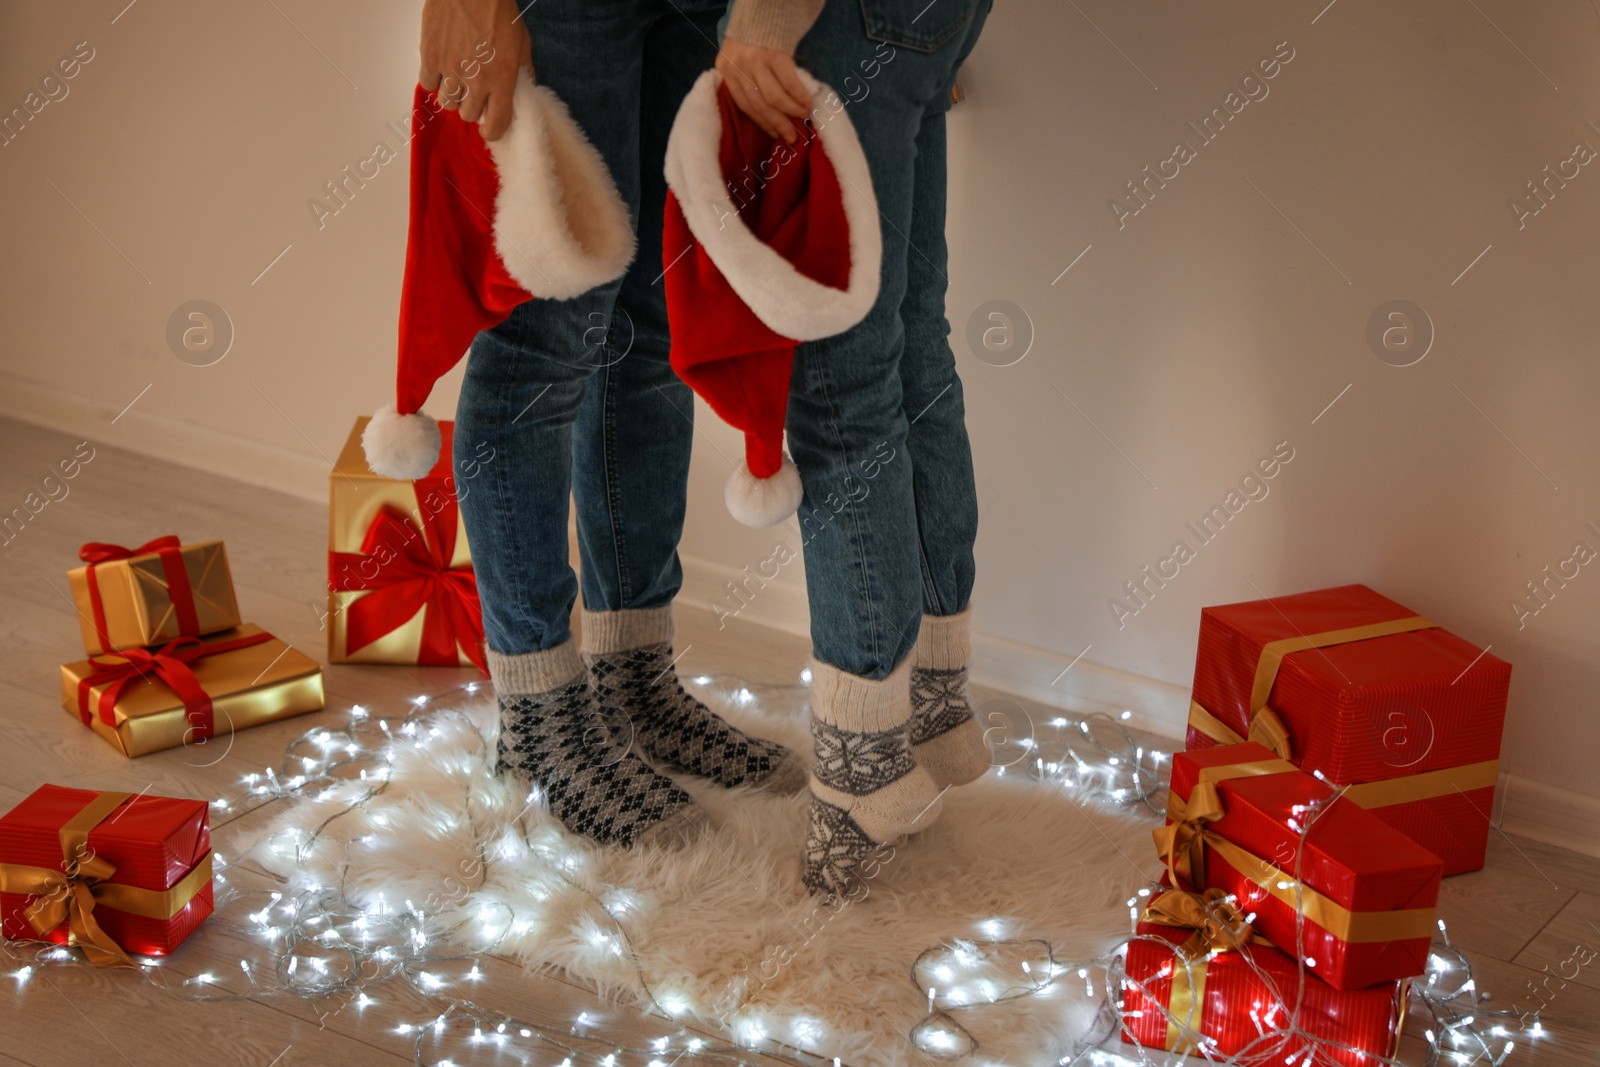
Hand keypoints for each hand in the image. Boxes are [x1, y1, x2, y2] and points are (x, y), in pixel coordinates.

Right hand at [419, 0, 531, 141]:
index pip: (496, 125)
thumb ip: (524, 71)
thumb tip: (524, 92)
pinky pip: (427, 84)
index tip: (490, 127)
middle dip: (473, 107)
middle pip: (469, 116)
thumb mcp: (523, 42)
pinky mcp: (430, 57)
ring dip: (453, 95)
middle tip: (474, 91)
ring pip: (447, 103)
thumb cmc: (499, 11)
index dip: (493, 131)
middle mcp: (476, 80)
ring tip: (457, 78)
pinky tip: (442, 66)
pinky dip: (433, 79)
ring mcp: (451, 70)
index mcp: (503, 79)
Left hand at [715, 38, 811, 143]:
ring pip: (774, 98)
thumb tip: (769, 115)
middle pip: (759, 105)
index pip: (744, 105)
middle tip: (792, 136)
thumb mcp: (740, 59)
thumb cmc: (754, 37)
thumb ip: (746, 80)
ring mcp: (755, 60)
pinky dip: (799, 96)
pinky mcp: (774, 54)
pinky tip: (807, 103)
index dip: (763, 123)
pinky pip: (788, 82)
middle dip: (778, 124)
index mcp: (726, 70)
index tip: (776, 134)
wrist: (764, 8)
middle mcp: (738, 67)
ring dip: (791, 111)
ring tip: (803, 117)